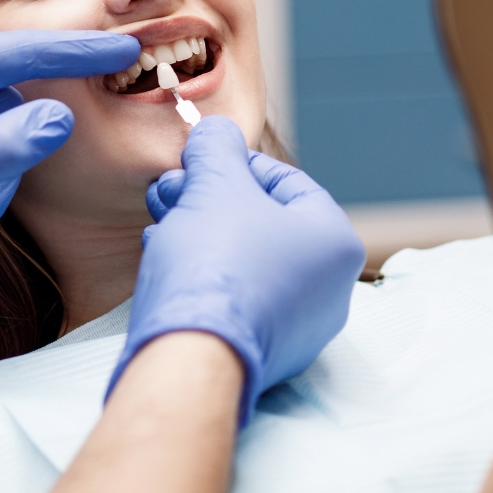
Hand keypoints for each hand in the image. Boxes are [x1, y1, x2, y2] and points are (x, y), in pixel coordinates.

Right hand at [108, 116, 365, 424]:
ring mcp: (298, 327)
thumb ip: (217, 149)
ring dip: (199, 230)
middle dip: (209, 197)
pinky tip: (164, 256)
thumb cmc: (216, 265)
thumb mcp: (215, 185)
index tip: (198, 159)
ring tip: (158, 217)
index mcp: (335, 242)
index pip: (287, 182)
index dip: (236, 162)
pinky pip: (235, 297)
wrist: (190, 361)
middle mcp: (329, 288)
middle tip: (169, 187)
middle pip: (262, 221)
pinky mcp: (262, 353)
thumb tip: (215, 132)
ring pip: (244, 259)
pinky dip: (202, 272)